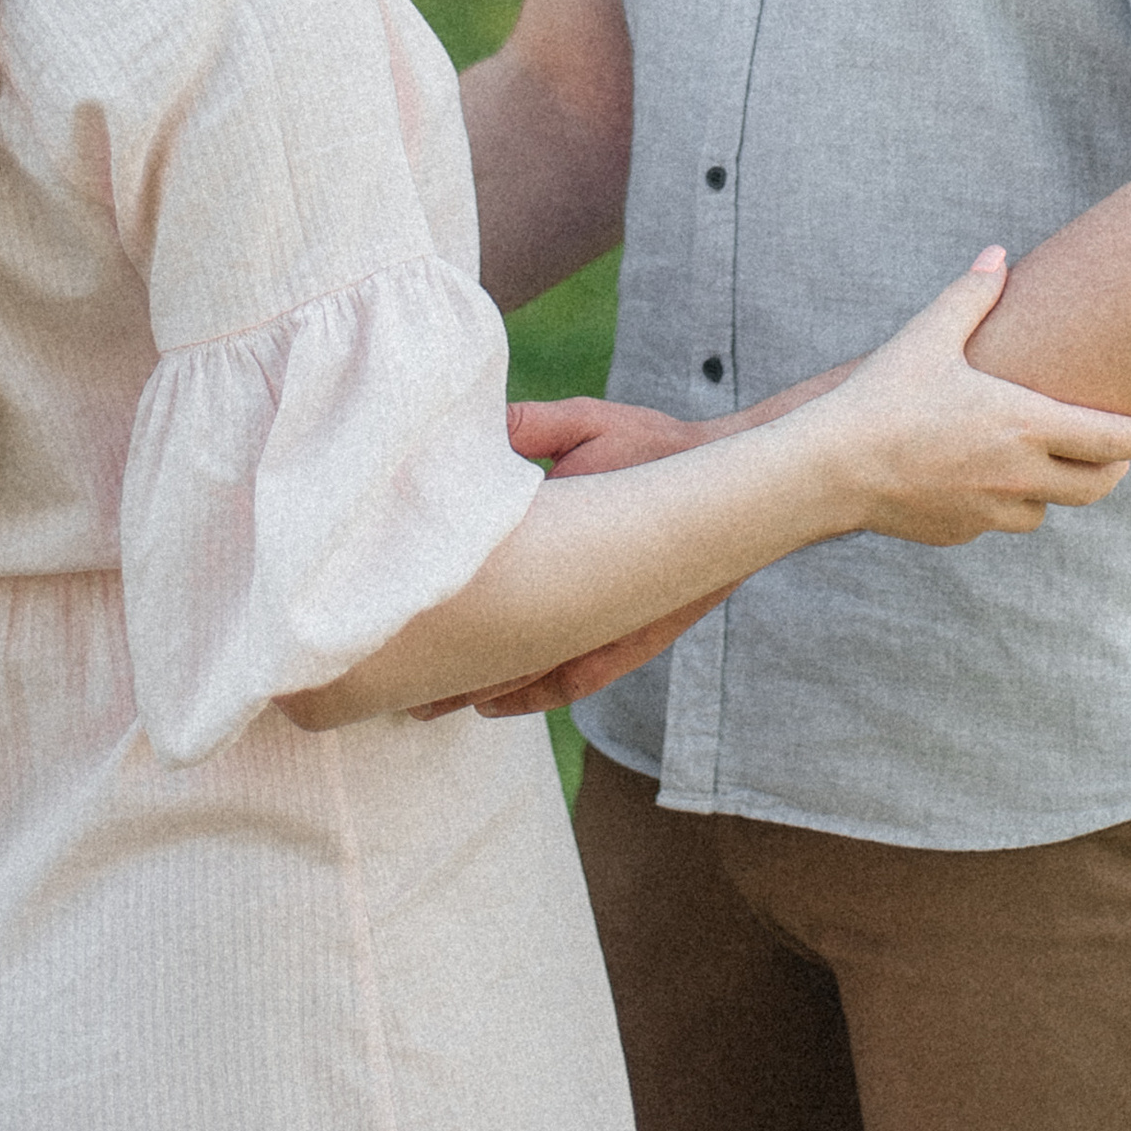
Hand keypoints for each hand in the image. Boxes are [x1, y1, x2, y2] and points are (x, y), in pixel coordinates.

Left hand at [407, 398, 722, 715]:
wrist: (738, 490)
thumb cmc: (658, 448)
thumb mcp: (591, 422)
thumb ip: (533, 423)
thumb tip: (476, 423)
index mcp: (571, 536)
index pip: (493, 588)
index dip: (441, 615)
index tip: (392, 628)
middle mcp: (589, 596)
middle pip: (503, 645)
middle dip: (446, 665)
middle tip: (392, 684)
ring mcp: (611, 627)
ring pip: (533, 673)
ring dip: (480, 688)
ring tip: (426, 708)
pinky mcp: (631, 642)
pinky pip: (573, 681)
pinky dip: (530, 696)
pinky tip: (496, 705)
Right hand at [807, 249, 1130, 546]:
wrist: (834, 468)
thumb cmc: (885, 396)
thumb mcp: (929, 335)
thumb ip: (971, 294)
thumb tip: (998, 255)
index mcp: (1025, 423)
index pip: (1111, 439)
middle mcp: (1020, 474)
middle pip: (1095, 485)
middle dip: (1112, 469)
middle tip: (1115, 452)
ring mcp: (993, 510)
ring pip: (1047, 506)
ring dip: (1053, 485)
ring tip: (1041, 458)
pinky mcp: (964, 531)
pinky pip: (1002, 518)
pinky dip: (1006, 500)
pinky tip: (982, 476)